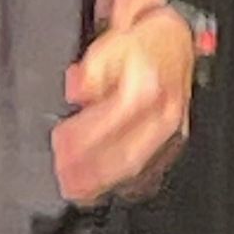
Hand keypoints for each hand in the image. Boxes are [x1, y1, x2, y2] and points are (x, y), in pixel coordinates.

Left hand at [52, 12, 195, 207]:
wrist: (174, 41)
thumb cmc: (142, 44)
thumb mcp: (108, 46)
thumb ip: (90, 74)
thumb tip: (77, 93)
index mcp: (146, 90)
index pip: (110, 121)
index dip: (82, 137)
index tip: (58, 146)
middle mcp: (162, 114)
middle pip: (124, 152)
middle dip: (92, 171)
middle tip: (65, 181)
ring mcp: (171, 131)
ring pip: (137, 165)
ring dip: (106, 182)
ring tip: (80, 192)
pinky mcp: (173, 141)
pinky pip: (152, 170)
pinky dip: (129, 184)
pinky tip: (109, 188)